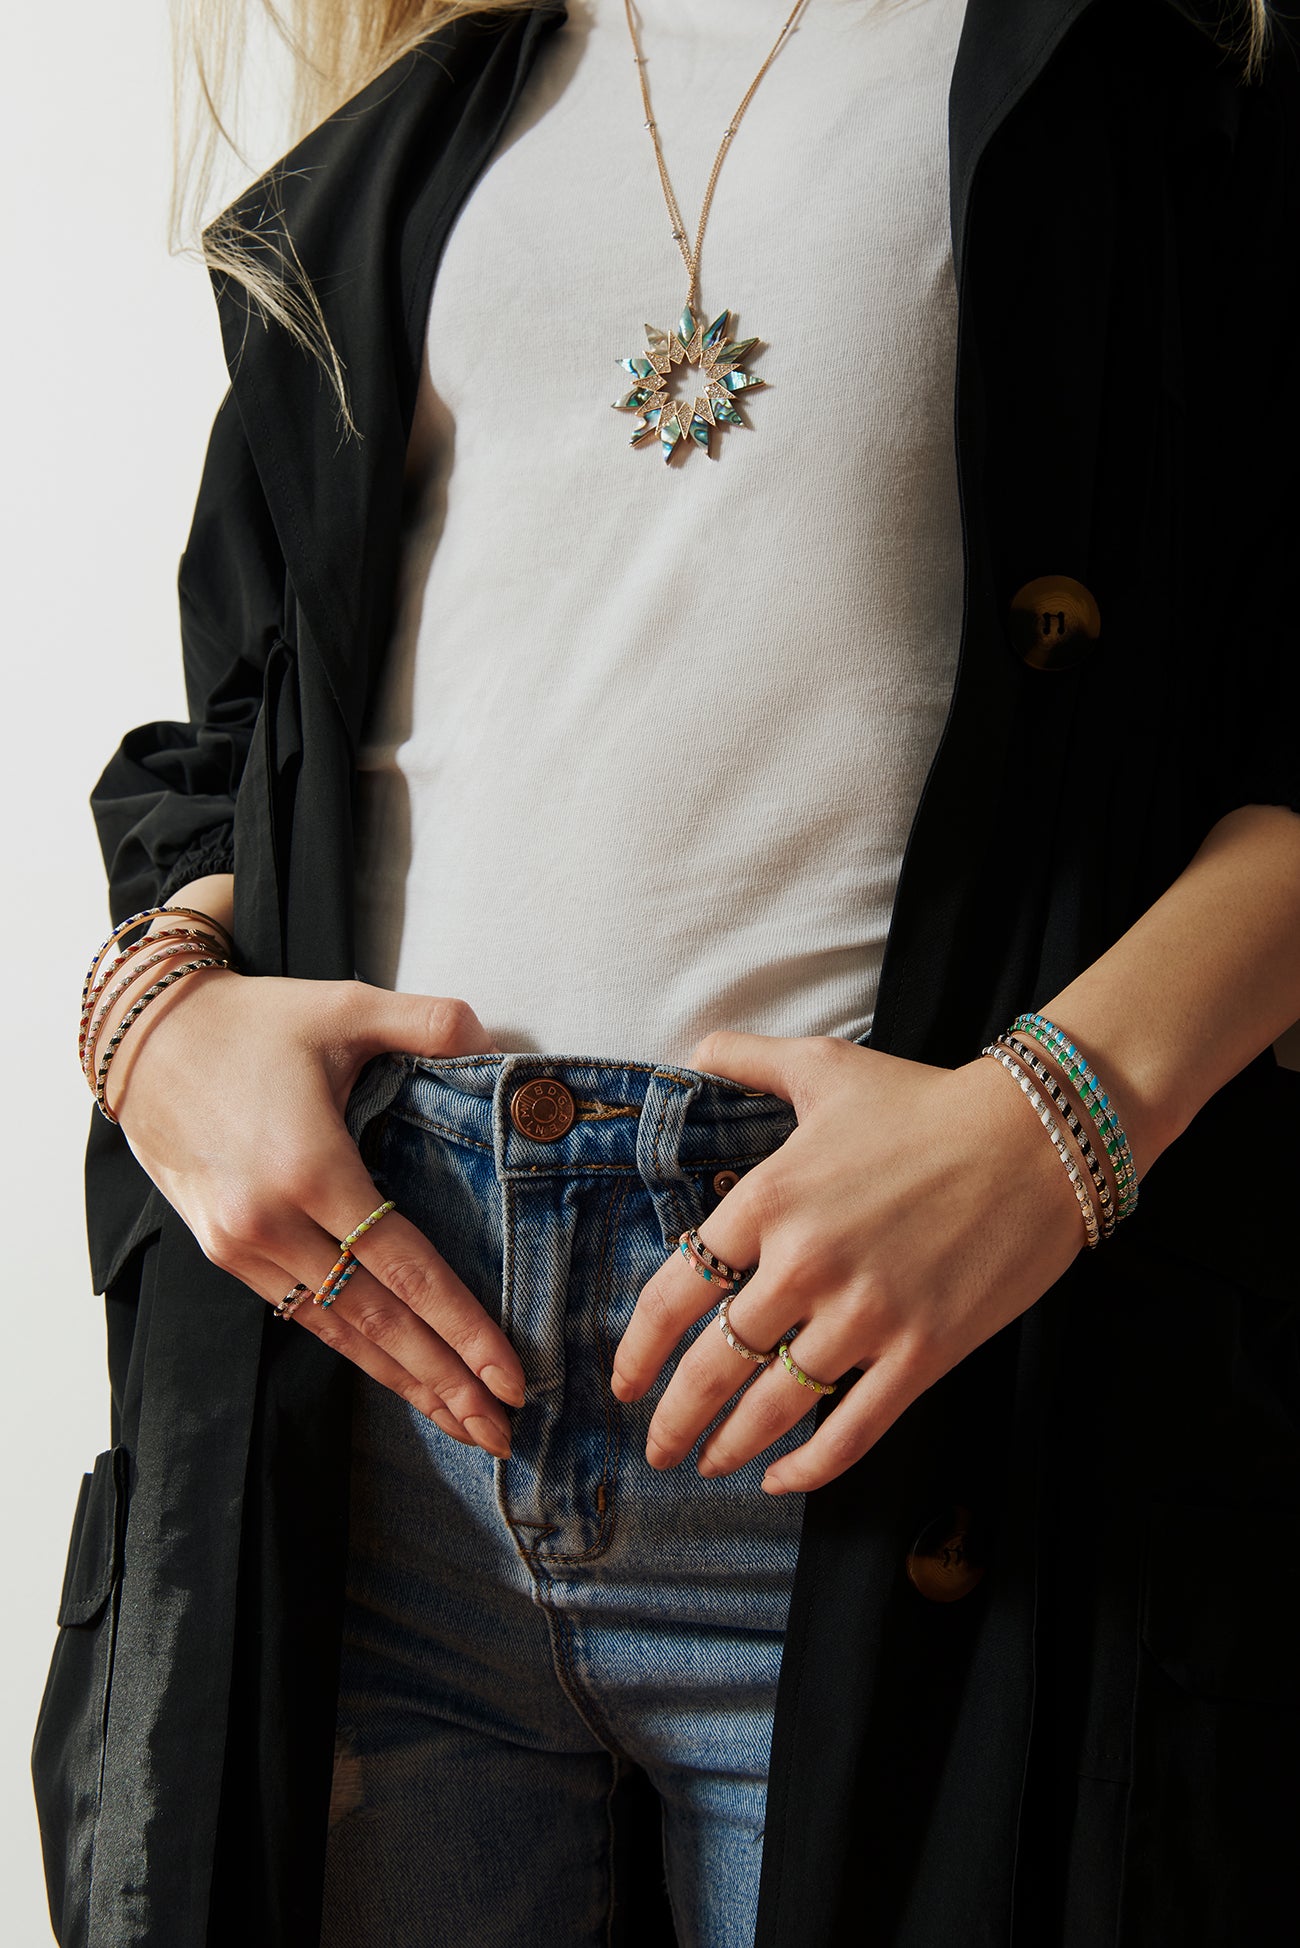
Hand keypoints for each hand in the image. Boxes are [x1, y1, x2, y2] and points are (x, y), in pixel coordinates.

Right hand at [109, 968, 525, 1457]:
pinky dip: (355, 1351)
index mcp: (312, 1169)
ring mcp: (243, 1246)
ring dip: (402, 1382)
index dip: (463, 1328)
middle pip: (376, 1323)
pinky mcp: (225, 1252)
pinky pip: (303, 1313)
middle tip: (502, 1432)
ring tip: (461, 1424)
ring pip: (338, 1333)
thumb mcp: (344, 1005)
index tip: (511, 1376)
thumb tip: (491, 1037)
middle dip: (443, 1382)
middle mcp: (274, 1223)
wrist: (144, 1039)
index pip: (406, 1269)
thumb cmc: (252, 1021)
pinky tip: (395, 1376)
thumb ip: (426, 1021)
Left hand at [610, 1032, 1085, 1493]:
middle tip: (656, 1447)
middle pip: (712, 1365)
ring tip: (709, 1466)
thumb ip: (750, 1058)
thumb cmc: (926, 1101)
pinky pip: (851, 1429)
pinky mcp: (923, 1351)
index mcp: (769, 1200)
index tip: (624, 1380)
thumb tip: (697, 1044)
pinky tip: (781, 1479)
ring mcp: (865, 1314)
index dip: (638, 1351)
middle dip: (674, 1419)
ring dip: (730, 1448)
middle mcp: (805, 1264)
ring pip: (773, 1405)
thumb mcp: (825, 1066)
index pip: (674, 1294)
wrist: (1039, 1136)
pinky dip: (810, 1466)